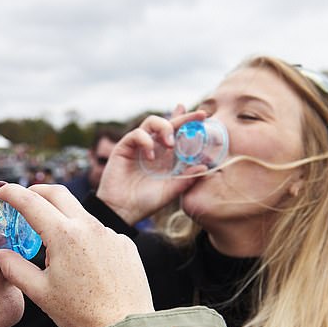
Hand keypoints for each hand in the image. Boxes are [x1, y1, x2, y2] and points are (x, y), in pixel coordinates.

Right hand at [0, 183, 153, 326]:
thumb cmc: (81, 313)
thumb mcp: (40, 292)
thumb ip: (14, 268)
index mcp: (64, 235)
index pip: (31, 202)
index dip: (12, 193)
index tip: (1, 190)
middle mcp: (89, 227)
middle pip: (59, 194)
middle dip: (37, 191)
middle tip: (24, 199)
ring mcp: (111, 234)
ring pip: (81, 215)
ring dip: (63, 218)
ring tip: (53, 244)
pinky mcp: (125, 244)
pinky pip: (101, 233)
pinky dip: (86, 238)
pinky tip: (84, 263)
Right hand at [96, 106, 207, 224]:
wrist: (122, 211)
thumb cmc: (145, 203)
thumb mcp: (171, 191)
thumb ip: (186, 179)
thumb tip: (205, 167)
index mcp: (166, 157)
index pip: (178, 134)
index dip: (189, 123)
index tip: (203, 116)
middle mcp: (153, 148)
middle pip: (168, 124)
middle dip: (183, 117)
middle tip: (198, 116)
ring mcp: (139, 146)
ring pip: (152, 122)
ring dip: (165, 127)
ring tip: (171, 144)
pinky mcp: (124, 147)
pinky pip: (137, 134)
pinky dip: (146, 141)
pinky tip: (150, 157)